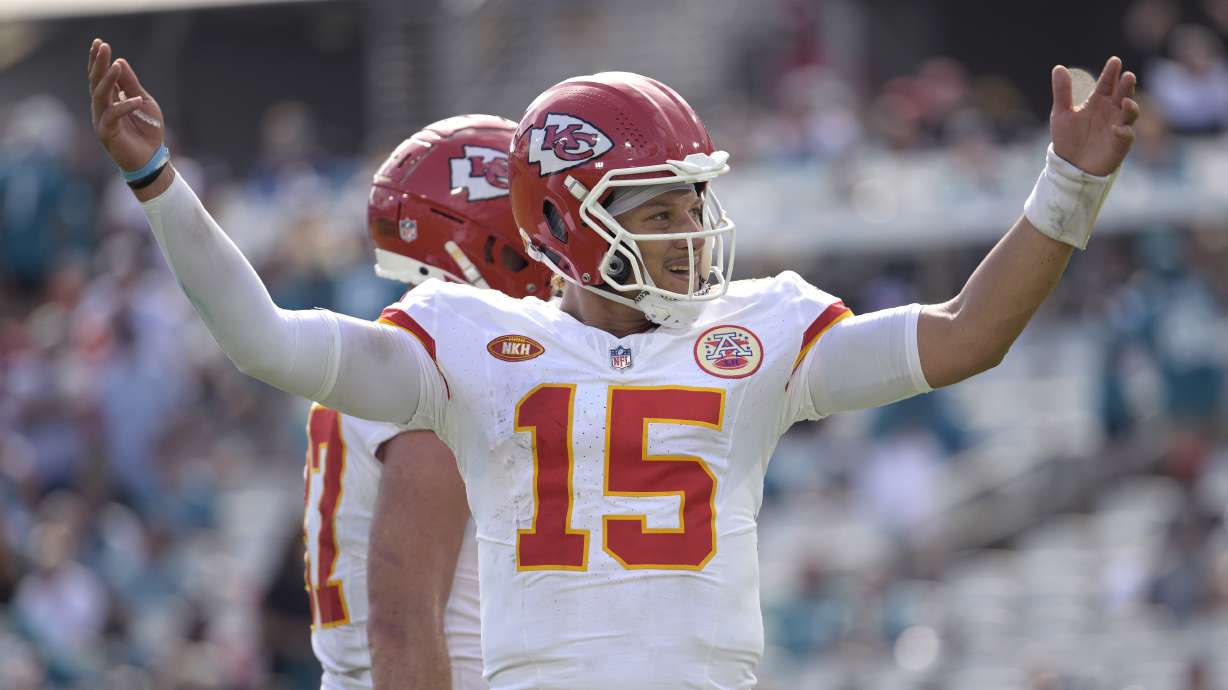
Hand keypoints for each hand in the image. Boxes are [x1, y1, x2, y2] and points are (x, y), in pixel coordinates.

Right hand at [88, 39, 164, 171]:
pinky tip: (137, 99)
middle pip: (96, 81)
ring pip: (100, 96)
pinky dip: (125, 106)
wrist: (151, 158)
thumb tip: (120, 61)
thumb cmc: (148, 131)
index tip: (99, 42)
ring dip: (108, 80)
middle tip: (102, 46)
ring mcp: (102, 119)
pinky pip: (113, 115)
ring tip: (116, 66)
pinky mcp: (107, 132)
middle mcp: (102, 107)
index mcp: (110, 98)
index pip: (101, 76)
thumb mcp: (145, 102)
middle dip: (99, 63)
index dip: (99, 60)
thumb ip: (132, 85)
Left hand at [1049, 56, 1139, 176]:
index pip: (1107, 83)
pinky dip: (1124, 131)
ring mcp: (1118, 126)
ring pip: (1130, 113)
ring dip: (1131, 107)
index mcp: (1098, 101)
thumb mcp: (1061, 114)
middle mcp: (1111, 111)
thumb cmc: (1068, 138)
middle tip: (1128, 76)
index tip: (1115, 61)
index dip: (1111, 72)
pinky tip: (1116, 129)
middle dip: (1126, 85)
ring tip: (1126, 102)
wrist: (1070, 166)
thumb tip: (1058, 67)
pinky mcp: (1120, 143)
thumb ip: (1062, 92)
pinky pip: (1126, 135)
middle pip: (1123, 94)